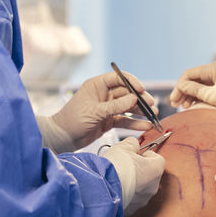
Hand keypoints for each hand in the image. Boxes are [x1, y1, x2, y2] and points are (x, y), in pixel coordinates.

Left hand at [39, 70, 155, 152]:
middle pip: (126, 93)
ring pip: (127, 107)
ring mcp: (107, 108)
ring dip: (140, 111)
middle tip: (152, 105)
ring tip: (153, 115)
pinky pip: (124, 120)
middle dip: (140, 99)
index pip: (119, 78)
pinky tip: (145, 126)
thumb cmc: (73, 120)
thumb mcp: (95, 111)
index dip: (132, 82)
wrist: (62, 138)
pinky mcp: (108, 121)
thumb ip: (116, 106)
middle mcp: (103, 94)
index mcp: (97, 85)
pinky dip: (134, 123)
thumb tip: (135, 98)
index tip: (142, 90)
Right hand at [100, 137, 165, 215]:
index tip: (137, 154)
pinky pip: (132, 199)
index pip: (158, 159)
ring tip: (119, 177)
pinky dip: (126, 194)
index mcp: (155, 170)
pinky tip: (116, 188)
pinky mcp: (132, 209)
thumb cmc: (115, 167)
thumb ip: (132, 143)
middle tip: (126, 164)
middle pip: (150, 175)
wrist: (103, 188)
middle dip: (140, 169)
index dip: (147, 155)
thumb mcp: (123, 147)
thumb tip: (134, 144)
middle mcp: (153, 187)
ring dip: (133, 183)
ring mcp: (143, 200)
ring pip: (142, 188)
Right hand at [170, 62, 215, 119]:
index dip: (179, 87)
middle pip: (194, 79)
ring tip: (185, 106)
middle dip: (183, 91)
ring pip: (200, 84)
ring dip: (191, 94)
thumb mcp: (213, 96)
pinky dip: (200, 96)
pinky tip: (194, 104)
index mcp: (214, 68)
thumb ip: (195, 90)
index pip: (189, 74)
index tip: (174, 100)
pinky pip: (208, 88)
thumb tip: (181, 86)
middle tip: (175, 104)